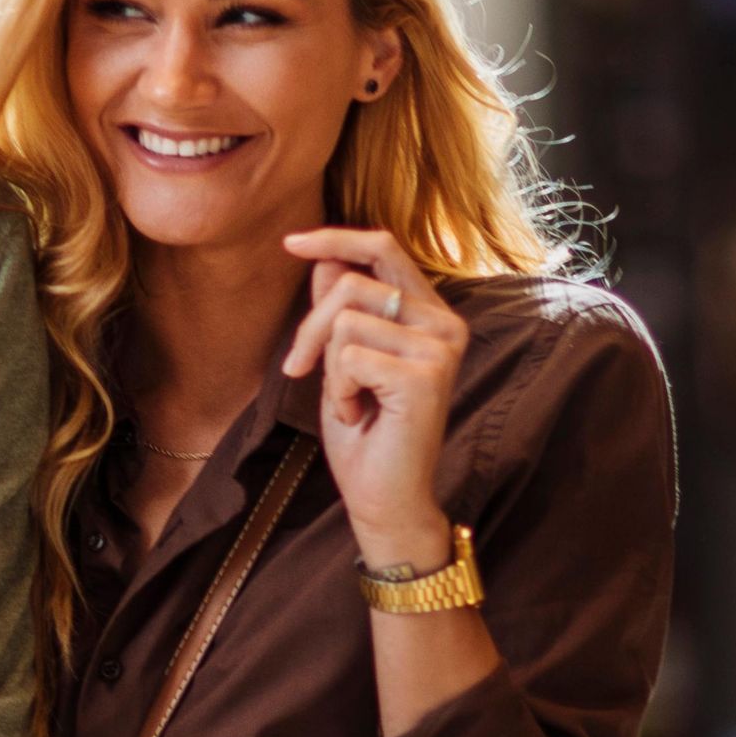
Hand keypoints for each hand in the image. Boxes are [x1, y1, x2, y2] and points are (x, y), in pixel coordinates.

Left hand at [283, 226, 467, 568]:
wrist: (385, 498)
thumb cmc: (365, 433)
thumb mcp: (344, 360)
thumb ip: (343, 309)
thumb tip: (326, 260)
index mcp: (432, 314)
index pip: (384, 247)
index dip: (335, 239)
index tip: (290, 243)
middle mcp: (445, 324)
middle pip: (354, 281)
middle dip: (311, 325)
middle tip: (300, 368)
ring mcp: (440, 348)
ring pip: (346, 320)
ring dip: (329, 367)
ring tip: (350, 401)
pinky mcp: (426, 375)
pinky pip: (349, 356)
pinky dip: (339, 389)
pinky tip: (360, 415)